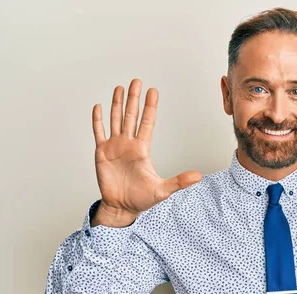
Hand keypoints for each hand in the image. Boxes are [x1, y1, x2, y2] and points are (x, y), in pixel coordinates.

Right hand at [91, 78, 201, 218]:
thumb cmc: (141, 199)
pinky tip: (99, 107)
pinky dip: (98, 121)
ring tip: (120, 88)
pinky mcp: (102, 154)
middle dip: (134, 99)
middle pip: (131, 116)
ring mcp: (115, 147)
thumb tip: (199, 177)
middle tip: (137, 81)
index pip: (147, 123)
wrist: (122, 208)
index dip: (149, 107)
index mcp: (142, 149)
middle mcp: (128, 144)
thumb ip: (179, 182)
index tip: (153, 91)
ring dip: (117, 104)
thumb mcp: (163, 190)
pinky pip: (99, 133)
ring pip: (116, 120)